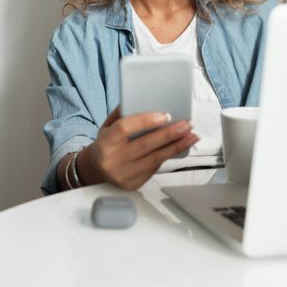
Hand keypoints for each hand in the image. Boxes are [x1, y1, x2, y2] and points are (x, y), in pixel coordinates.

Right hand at [77, 107, 198, 190]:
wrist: (95, 170)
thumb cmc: (106, 145)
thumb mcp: (107, 127)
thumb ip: (122, 115)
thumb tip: (143, 102)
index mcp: (105, 143)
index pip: (124, 129)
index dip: (145, 121)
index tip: (165, 115)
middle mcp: (113, 160)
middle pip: (145, 145)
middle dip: (169, 134)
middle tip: (186, 125)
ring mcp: (123, 174)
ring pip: (155, 159)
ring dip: (176, 147)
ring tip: (190, 136)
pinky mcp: (133, 184)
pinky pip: (155, 168)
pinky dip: (168, 156)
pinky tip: (179, 147)